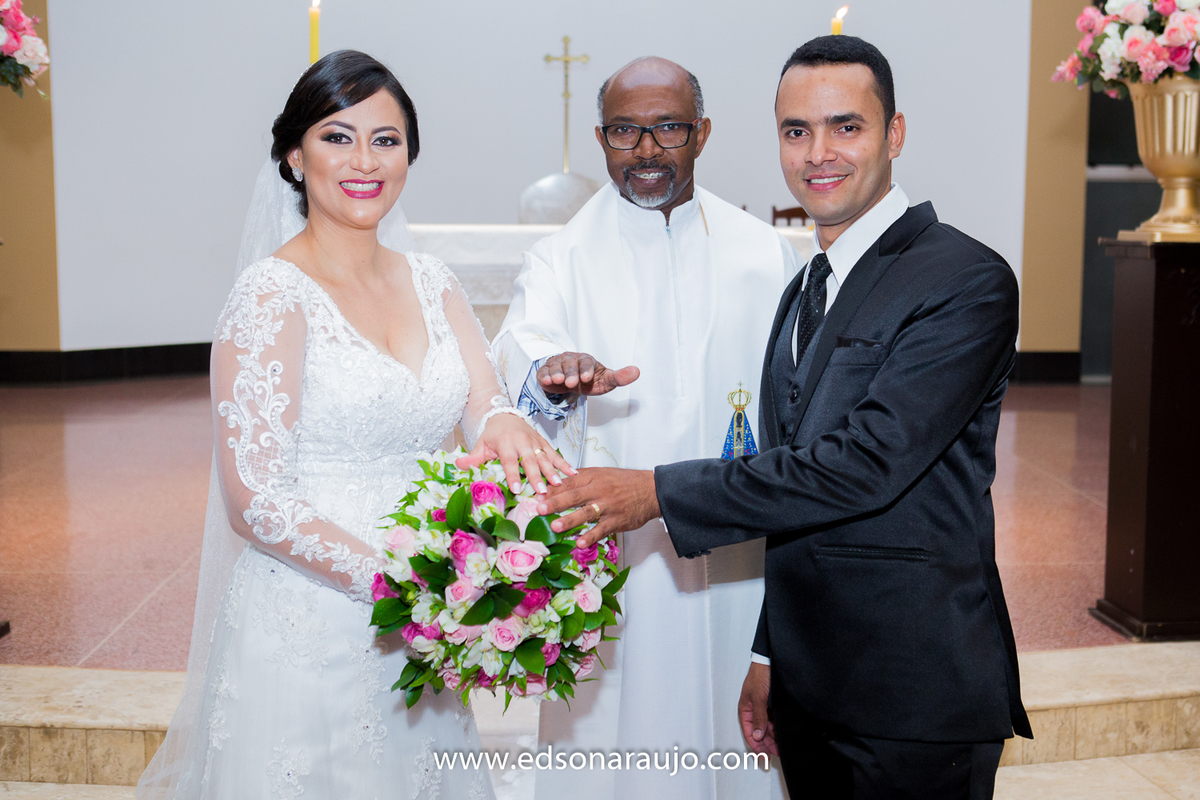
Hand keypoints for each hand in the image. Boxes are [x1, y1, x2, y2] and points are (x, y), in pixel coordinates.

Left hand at [455, 413, 575, 493]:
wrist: (505, 415)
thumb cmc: (492, 435)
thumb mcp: (481, 445)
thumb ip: (472, 457)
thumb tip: (457, 465)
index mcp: (505, 442)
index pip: (509, 460)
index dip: (512, 474)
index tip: (516, 488)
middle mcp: (522, 441)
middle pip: (530, 460)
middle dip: (537, 476)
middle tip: (542, 491)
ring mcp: (535, 441)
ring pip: (545, 457)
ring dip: (553, 471)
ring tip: (560, 484)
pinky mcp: (543, 442)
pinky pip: (555, 453)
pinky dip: (564, 463)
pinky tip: (573, 473)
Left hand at [536, 468, 659, 546]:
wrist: (651, 490)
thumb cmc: (624, 482)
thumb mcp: (601, 474)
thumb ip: (579, 479)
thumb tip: (554, 484)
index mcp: (592, 477)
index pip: (568, 483)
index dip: (551, 489)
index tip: (535, 495)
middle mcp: (598, 490)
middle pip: (574, 496)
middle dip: (555, 503)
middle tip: (539, 508)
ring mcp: (608, 506)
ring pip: (586, 513)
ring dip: (570, 520)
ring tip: (555, 527)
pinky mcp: (616, 521)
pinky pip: (602, 529)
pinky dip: (591, 537)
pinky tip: (580, 543)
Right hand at [538, 352, 638, 397]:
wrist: (569, 382)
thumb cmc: (589, 381)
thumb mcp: (605, 381)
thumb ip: (619, 377)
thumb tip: (637, 371)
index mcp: (587, 361)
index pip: (587, 362)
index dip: (586, 369)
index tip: (587, 378)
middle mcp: (572, 360)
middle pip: (570, 363)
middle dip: (570, 373)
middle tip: (571, 383)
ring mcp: (558, 364)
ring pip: (556, 366)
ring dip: (556, 373)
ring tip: (558, 380)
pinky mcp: (546, 372)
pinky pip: (544, 372)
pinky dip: (544, 376)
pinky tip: (546, 381)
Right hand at [739, 662, 777, 755]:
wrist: (770, 662)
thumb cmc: (760, 675)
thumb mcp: (758, 698)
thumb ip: (759, 717)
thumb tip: (758, 735)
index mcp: (745, 710)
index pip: (749, 733)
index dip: (756, 747)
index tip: (763, 757)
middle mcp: (754, 711)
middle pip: (759, 733)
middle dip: (766, 744)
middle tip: (776, 753)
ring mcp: (763, 708)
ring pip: (767, 728)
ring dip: (773, 737)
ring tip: (781, 745)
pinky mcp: (772, 705)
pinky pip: (774, 721)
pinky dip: (777, 728)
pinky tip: (783, 733)